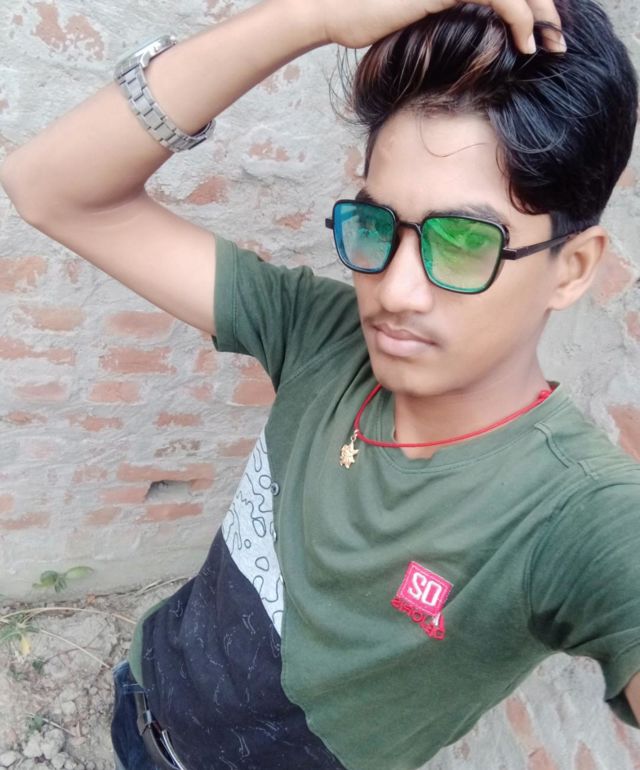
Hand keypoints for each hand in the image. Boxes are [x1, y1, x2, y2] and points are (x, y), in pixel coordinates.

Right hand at [296, 0, 564, 53]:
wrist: (336, 10)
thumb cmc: (367, 21)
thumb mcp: (417, 23)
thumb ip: (451, 20)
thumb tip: (473, 44)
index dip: (533, 8)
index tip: (544, 38)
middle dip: (547, 11)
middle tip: (559, 42)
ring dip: (544, 15)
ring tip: (552, 45)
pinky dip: (521, 17)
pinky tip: (527, 43)